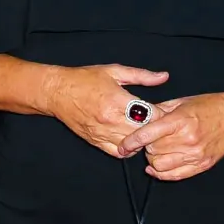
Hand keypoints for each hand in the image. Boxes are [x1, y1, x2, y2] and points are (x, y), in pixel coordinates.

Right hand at [46, 64, 168, 156]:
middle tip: (160, 124)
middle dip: (155, 129)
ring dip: (142, 140)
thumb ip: (141, 76)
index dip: (162, 114)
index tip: (166, 111)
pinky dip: (128, 149)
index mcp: (117, 100)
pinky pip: (118, 152)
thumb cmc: (85, 79)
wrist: (58, 91)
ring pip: (133, 145)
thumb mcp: (114, 71)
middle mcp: (110, 119)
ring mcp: (102, 133)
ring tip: (146, 132)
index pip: (150, 114)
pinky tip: (130, 139)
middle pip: (144, 132)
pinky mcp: (95, 141)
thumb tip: (163, 77)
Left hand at [117, 91, 223, 180]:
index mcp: (180, 120)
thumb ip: (159, 111)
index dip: (132, 141)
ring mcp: (196, 154)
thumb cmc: (208, 106)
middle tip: (149, 140)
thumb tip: (139, 117)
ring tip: (158, 150)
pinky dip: (162, 173)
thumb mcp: (181, 102)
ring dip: (154, 159)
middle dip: (146, 146)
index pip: (149, 134)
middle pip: (152, 151)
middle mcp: (188, 139)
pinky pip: (175, 175)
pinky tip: (157, 167)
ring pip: (160, 166)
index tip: (123, 146)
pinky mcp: (202, 165)